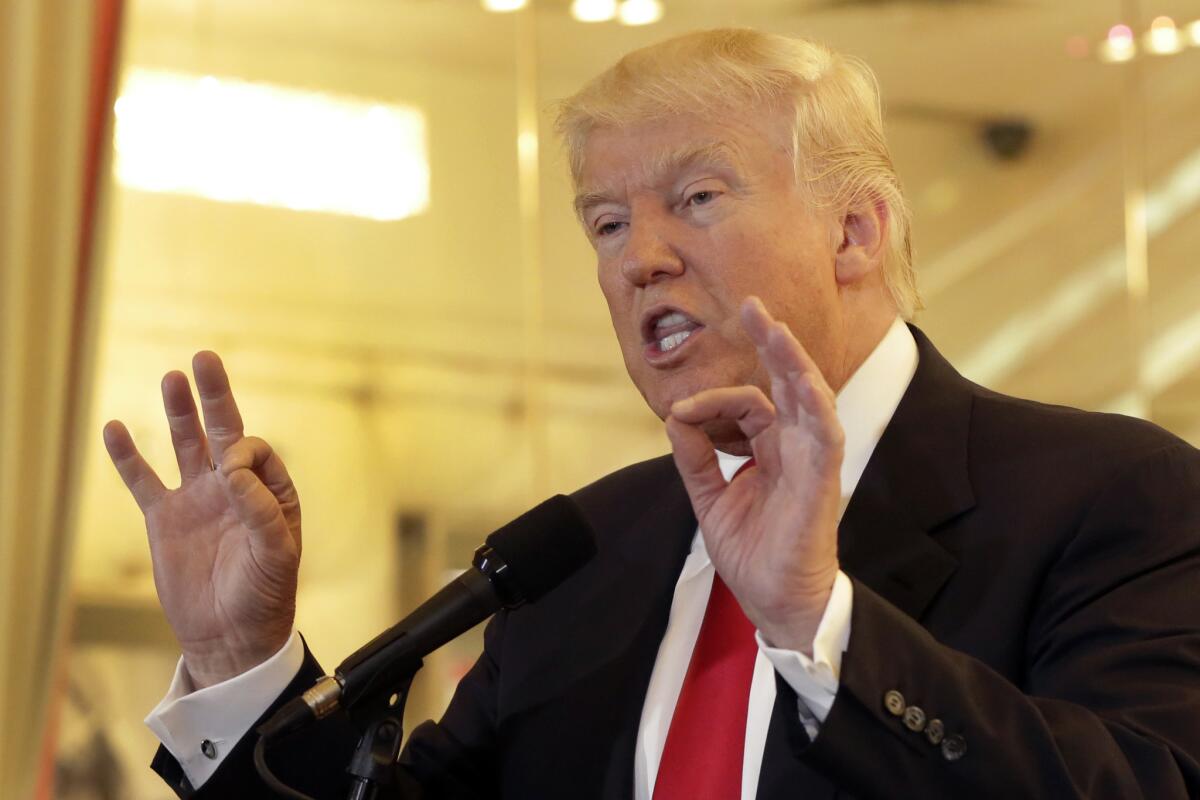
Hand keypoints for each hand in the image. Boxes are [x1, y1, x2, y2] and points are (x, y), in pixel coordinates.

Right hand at [103, 352, 301, 687]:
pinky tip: (116, 429)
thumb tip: (232, 469)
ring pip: (185, 446)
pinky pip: (144, 482)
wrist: (231, 637)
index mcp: (269, 492)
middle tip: (205, 358)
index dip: (241, 452)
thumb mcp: (277, 555)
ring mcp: (197, 501)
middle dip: (215, 396)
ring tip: (172, 378)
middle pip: (222, 431)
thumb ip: (260, 510)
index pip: (253, 450)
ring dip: (179, 412)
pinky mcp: (165, 520)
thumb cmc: (266, 597)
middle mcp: (234, 489)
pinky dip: (129, 457)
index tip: (229, 477)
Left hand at [665, 297, 842, 654]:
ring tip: (774, 327)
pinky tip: (802, 381)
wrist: (773, 600)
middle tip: (751, 304)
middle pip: (787, 382)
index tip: (677, 414)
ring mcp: (811, 459)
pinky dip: (814, 405)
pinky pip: (824, 434)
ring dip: (792, 360)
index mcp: (770, 448)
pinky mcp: (822, 479)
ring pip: (808, 396)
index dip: (710, 401)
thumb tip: (675, 417)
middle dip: (771, 342)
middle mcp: (794, 446)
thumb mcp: (710, 497)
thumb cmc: (753, 551)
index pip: (745, 402)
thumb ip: (694, 456)